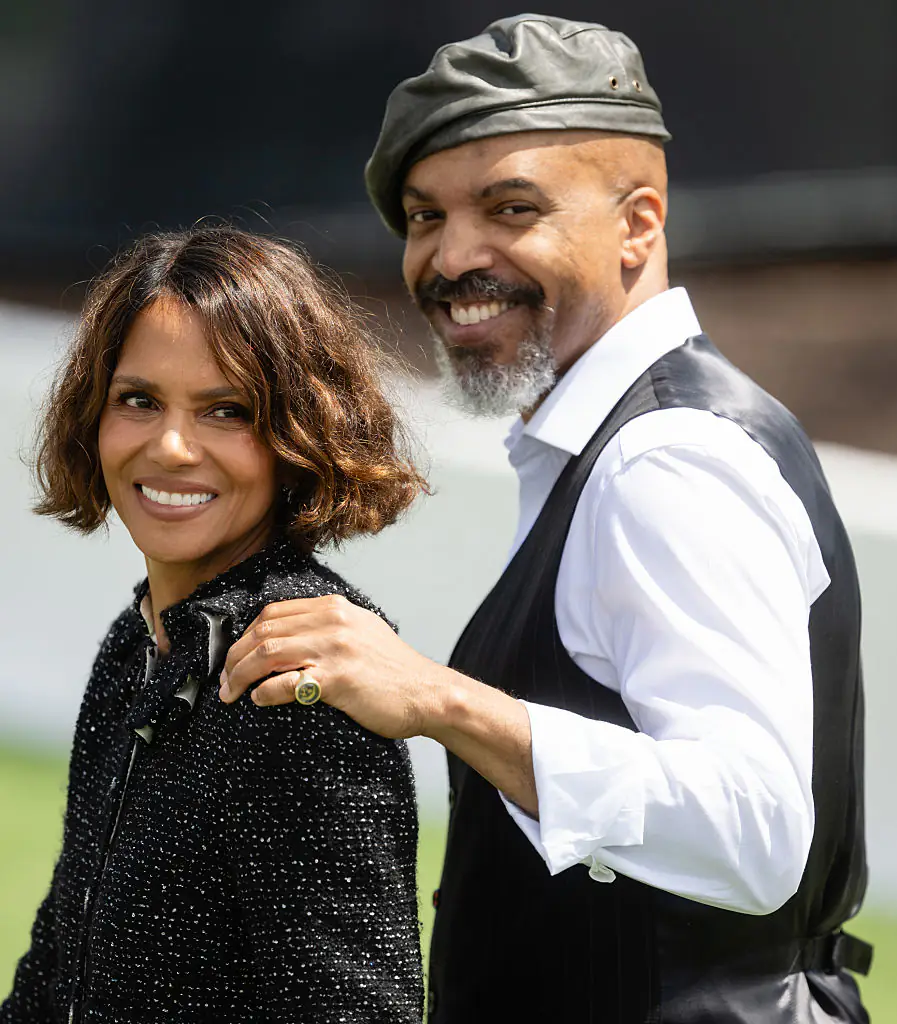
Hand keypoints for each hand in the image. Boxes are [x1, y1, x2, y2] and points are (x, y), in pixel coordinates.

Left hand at [218, 594, 454, 739]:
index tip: (234, 657)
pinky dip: (265, 692)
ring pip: (267, 653)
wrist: (428, 693)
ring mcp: (335, 648)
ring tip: (230, 693)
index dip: (244, 635)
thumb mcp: (361, 631)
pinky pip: (287, 683)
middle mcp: (332, 621)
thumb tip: (288, 636)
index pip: (273, 612)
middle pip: (263, 631)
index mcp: (334, 607)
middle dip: (234, 657)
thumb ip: (328, 626)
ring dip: (240, 675)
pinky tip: (258, 700)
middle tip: (224, 681)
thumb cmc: (393, 671)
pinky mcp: (338, 679)